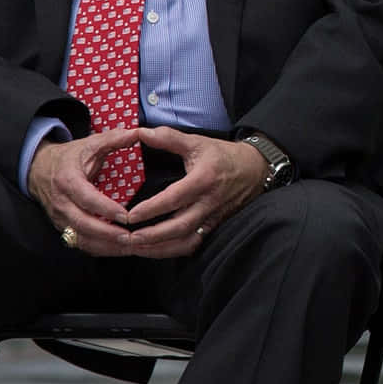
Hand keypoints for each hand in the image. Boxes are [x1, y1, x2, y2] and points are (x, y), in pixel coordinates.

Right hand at [27, 130, 136, 255]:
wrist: (38, 168)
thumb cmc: (70, 157)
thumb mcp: (90, 144)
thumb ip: (113, 139)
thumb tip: (138, 132)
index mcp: (67, 181)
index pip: (86, 199)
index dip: (106, 209)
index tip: (126, 215)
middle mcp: (61, 203)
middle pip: (82, 224)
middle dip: (107, 234)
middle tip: (131, 238)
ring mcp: (59, 218)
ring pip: (80, 238)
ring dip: (104, 246)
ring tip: (129, 247)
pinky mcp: (62, 227)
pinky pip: (79, 242)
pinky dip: (98, 248)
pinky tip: (118, 250)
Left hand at [120, 127, 268, 258]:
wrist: (256, 168)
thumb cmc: (223, 155)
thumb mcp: (198, 142)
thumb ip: (169, 138)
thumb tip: (141, 132)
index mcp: (203, 180)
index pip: (174, 198)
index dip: (151, 209)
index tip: (129, 216)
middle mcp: (208, 203)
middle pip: (179, 227)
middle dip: (151, 236)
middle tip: (126, 238)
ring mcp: (213, 218)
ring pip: (186, 241)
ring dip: (159, 248)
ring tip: (135, 249)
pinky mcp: (214, 226)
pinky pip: (193, 244)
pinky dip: (172, 250)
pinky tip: (154, 250)